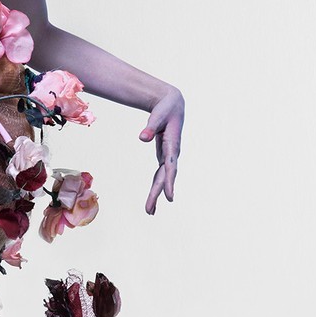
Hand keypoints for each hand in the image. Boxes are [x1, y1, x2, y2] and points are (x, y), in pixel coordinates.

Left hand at [139, 87, 183, 213]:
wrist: (172, 104)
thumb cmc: (165, 109)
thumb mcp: (158, 115)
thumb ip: (150, 127)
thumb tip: (142, 138)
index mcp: (173, 145)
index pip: (171, 166)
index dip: (170, 182)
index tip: (170, 197)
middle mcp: (172, 154)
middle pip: (165, 177)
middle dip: (157, 194)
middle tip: (149, 211)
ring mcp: (169, 156)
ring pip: (163, 178)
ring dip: (156, 194)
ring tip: (149, 211)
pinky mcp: (164, 156)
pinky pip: (160, 174)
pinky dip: (156, 186)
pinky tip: (153, 197)